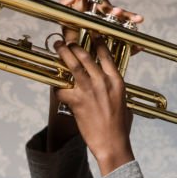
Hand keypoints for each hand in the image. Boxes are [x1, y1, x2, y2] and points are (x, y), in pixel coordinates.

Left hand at [54, 36, 134, 176]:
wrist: (112, 143)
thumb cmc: (119, 126)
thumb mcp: (123, 101)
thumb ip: (115, 88)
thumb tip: (110, 82)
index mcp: (116, 81)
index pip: (105, 54)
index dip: (96, 41)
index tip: (90, 33)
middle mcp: (102, 82)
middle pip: (86, 55)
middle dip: (75, 44)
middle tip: (68, 40)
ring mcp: (89, 90)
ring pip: (73, 65)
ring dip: (63, 53)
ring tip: (58, 46)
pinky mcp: (76, 101)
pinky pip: (61, 88)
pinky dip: (56, 85)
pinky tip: (53, 82)